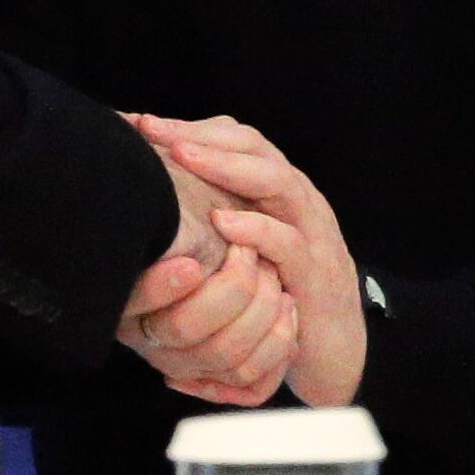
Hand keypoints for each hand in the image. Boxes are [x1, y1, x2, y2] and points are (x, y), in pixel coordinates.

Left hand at [135, 115, 365, 409]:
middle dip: (201, 136)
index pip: (238, 140)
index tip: (141, 124)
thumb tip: (148, 197)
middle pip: (256, 148)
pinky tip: (222, 223)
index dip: (191, 127)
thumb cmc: (278, 293)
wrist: (333, 349)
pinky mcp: (317, 275)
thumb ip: (212, 218)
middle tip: (153, 130)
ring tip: (185, 157)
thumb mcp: (242, 248)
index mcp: (277, 191)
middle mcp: (298, 202)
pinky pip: (289, 243)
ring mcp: (313, 234)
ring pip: (278, 182)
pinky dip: (256, 229)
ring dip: (228, 167)